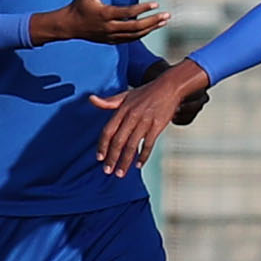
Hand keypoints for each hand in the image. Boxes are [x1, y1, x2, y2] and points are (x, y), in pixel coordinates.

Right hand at [32, 0, 169, 46]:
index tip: (155, 4)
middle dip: (152, 21)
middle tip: (166, 15)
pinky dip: (141, 35)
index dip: (142, 9)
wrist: (69, 26)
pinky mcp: (111, 41)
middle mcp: (109, 27)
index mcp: (105, 14)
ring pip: (134, 36)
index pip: (128, 13)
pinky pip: (129, 40)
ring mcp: (111, 36)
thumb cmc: (79, 6)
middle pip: (135, 27)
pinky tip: (151, 28)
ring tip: (163, 22)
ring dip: (150, 29)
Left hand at [90, 59, 211, 173]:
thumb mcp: (125, 95)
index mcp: (123, 110)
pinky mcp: (157, 126)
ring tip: (120, 173)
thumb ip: (108, 102)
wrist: (169, 87)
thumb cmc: (146, 92)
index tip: (99, 157)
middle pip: (119, 141)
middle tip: (107, 170)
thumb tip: (91, 99)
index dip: (102, 145)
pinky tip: (138, 165)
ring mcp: (145, 122)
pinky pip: (148, 144)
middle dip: (112, 157)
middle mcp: (132, 116)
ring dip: (125, 161)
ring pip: (132, 145)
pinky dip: (143, 156)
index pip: (108, 130)